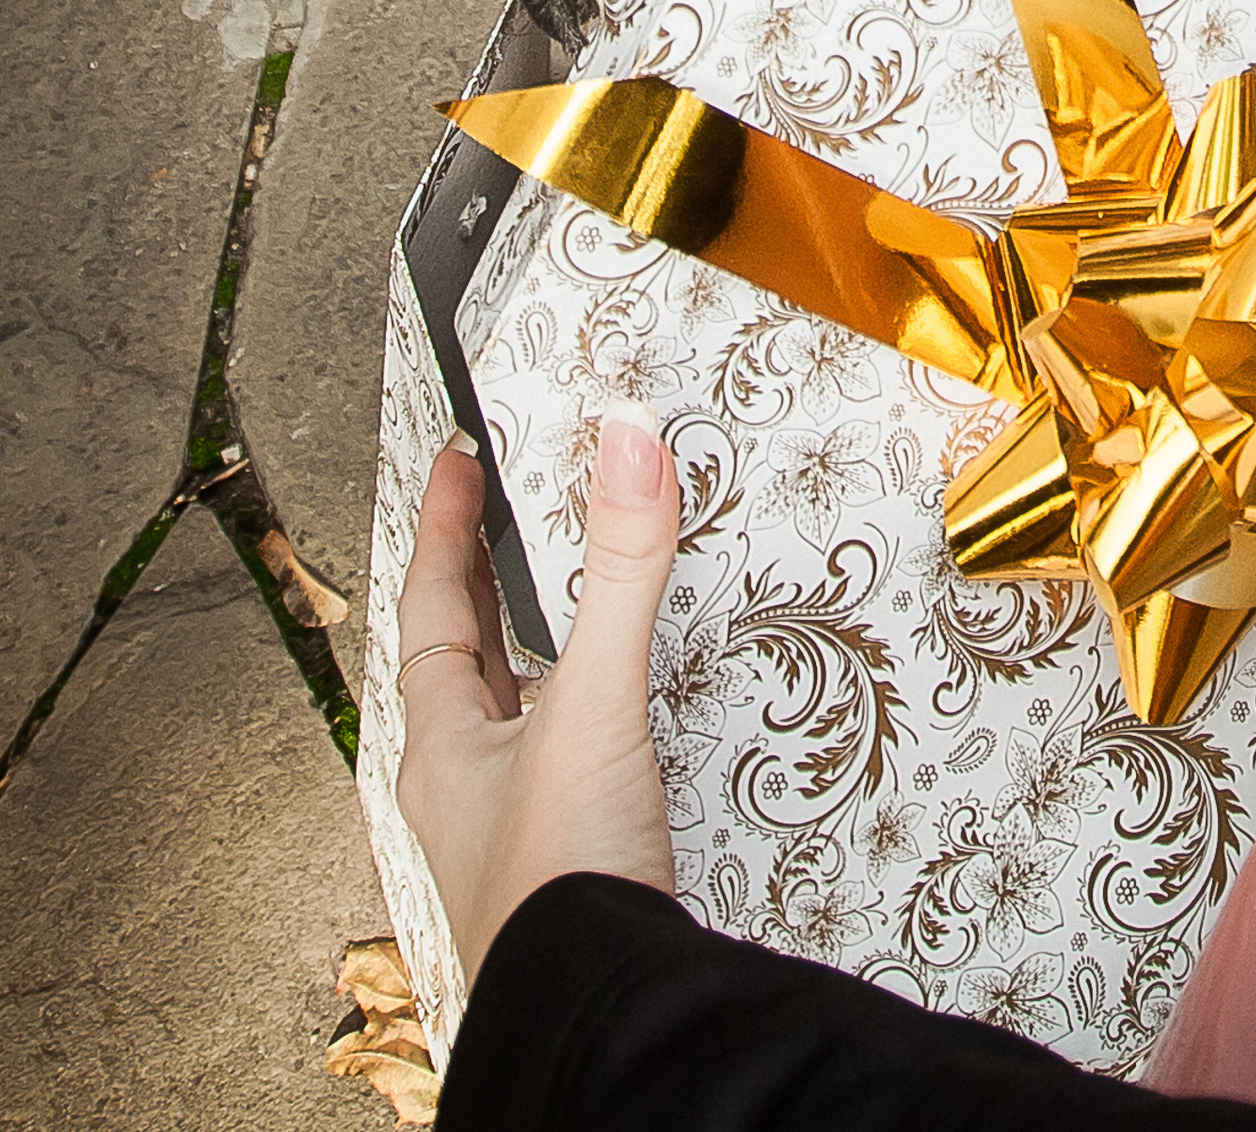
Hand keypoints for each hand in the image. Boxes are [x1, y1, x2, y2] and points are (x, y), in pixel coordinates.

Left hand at [394, 414, 679, 981]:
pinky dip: (580, 717)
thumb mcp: (591, 703)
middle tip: (497, 518)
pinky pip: (560, 760)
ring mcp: (513, 828)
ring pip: (510, 716)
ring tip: (560, 608)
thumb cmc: (560, 883)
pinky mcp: (569, 858)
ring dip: (531, 655)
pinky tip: (616, 721)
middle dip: (482, 586)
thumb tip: (624, 444)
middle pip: (464, 661)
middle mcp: (466, 787)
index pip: (432, 608)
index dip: (444, 529)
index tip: (456, 464)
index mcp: (444, 747)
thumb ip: (618, 571)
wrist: (597, 1010)